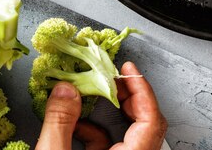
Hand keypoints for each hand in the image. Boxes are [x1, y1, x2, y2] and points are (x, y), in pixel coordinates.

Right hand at [35, 61, 167, 149]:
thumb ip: (60, 122)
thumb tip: (65, 89)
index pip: (151, 118)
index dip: (141, 88)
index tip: (127, 69)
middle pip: (144, 121)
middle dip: (127, 94)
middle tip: (112, 75)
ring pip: (125, 133)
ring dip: (106, 111)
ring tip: (87, 94)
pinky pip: (108, 146)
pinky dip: (92, 131)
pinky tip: (72, 125)